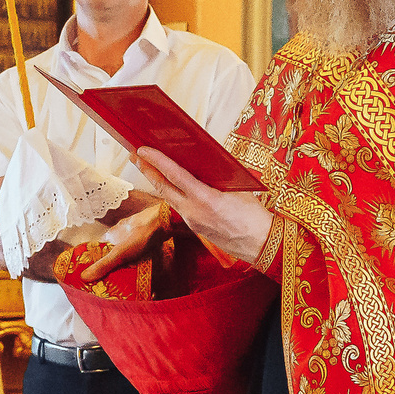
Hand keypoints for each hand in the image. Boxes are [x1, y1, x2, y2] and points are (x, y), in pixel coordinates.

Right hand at [78, 198, 169, 282]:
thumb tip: (84, 277)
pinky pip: (140, 247)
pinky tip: (144, 263)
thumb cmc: (141, 235)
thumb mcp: (120, 254)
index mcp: (110, 234)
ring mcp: (135, 231)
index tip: (97, 273)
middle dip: (114, 262)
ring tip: (130, 273)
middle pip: (113, 248)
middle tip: (115, 277)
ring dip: (128, 259)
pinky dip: (140, 255)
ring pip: (127, 247)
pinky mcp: (147, 233)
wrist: (165, 221)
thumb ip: (104, 265)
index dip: (96, 260)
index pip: (98, 248)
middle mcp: (121, 231)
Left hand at [136, 148, 272, 263]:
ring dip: (158, 182)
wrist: (259, 244)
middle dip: (147, 170)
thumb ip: (218, 176)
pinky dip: (173, 193)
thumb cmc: (253, 215)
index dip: (156, 161)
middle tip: (135, 155)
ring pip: (169, 198)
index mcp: (205, 199)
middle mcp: (193, 211)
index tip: (143, 150)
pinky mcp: (194, 227)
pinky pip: (179, 206)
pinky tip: (171, 186)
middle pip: (163, 188)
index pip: (174, 175)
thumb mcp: (237, 189)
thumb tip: (203, 161)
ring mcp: (192, 221)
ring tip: (149, 168)